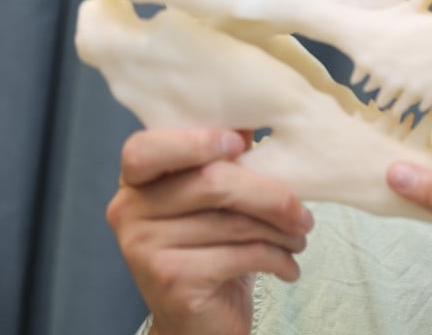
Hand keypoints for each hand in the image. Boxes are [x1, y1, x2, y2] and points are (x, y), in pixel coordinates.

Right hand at [106, 128, 313, 334]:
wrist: (199, 325)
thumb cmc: (213, 250)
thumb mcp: (215, 202)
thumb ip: (223, 160)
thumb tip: (252, 117)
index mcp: (136, 182)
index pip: (145, 149)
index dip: (195, 141)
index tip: (240, 143)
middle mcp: (129, 211)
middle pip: (211, 183)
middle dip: (271, 194)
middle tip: (302, 212)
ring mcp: (144, 248)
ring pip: (233, 221)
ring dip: (282, 231)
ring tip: (300, 238)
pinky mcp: (171, 280)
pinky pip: (241, 254)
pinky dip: (278, 258)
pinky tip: (289, 266)